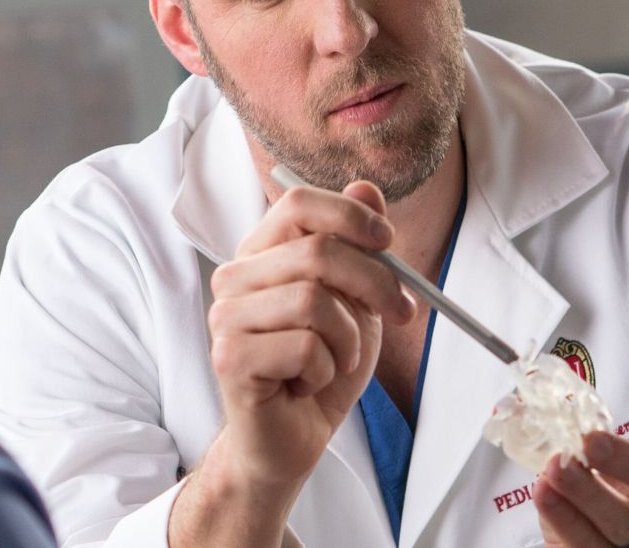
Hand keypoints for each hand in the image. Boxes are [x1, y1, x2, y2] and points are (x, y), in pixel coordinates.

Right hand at [170, 182, 416, 546]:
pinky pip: (306, 348)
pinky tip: (309, 383)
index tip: (388, 241)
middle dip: (375, 283)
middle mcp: (234, 278)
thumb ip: (357, 247)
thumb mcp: (353, 302)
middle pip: (317, 252)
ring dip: (348, 339)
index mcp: (259, 254)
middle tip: (402, 312)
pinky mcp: (230, 358)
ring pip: (315, 303)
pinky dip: (327, 371)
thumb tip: (366, 188)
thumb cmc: (319, 369)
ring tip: (338, 360)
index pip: (297, 203)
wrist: (290, 440)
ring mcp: (226, 318)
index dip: (349, 215)